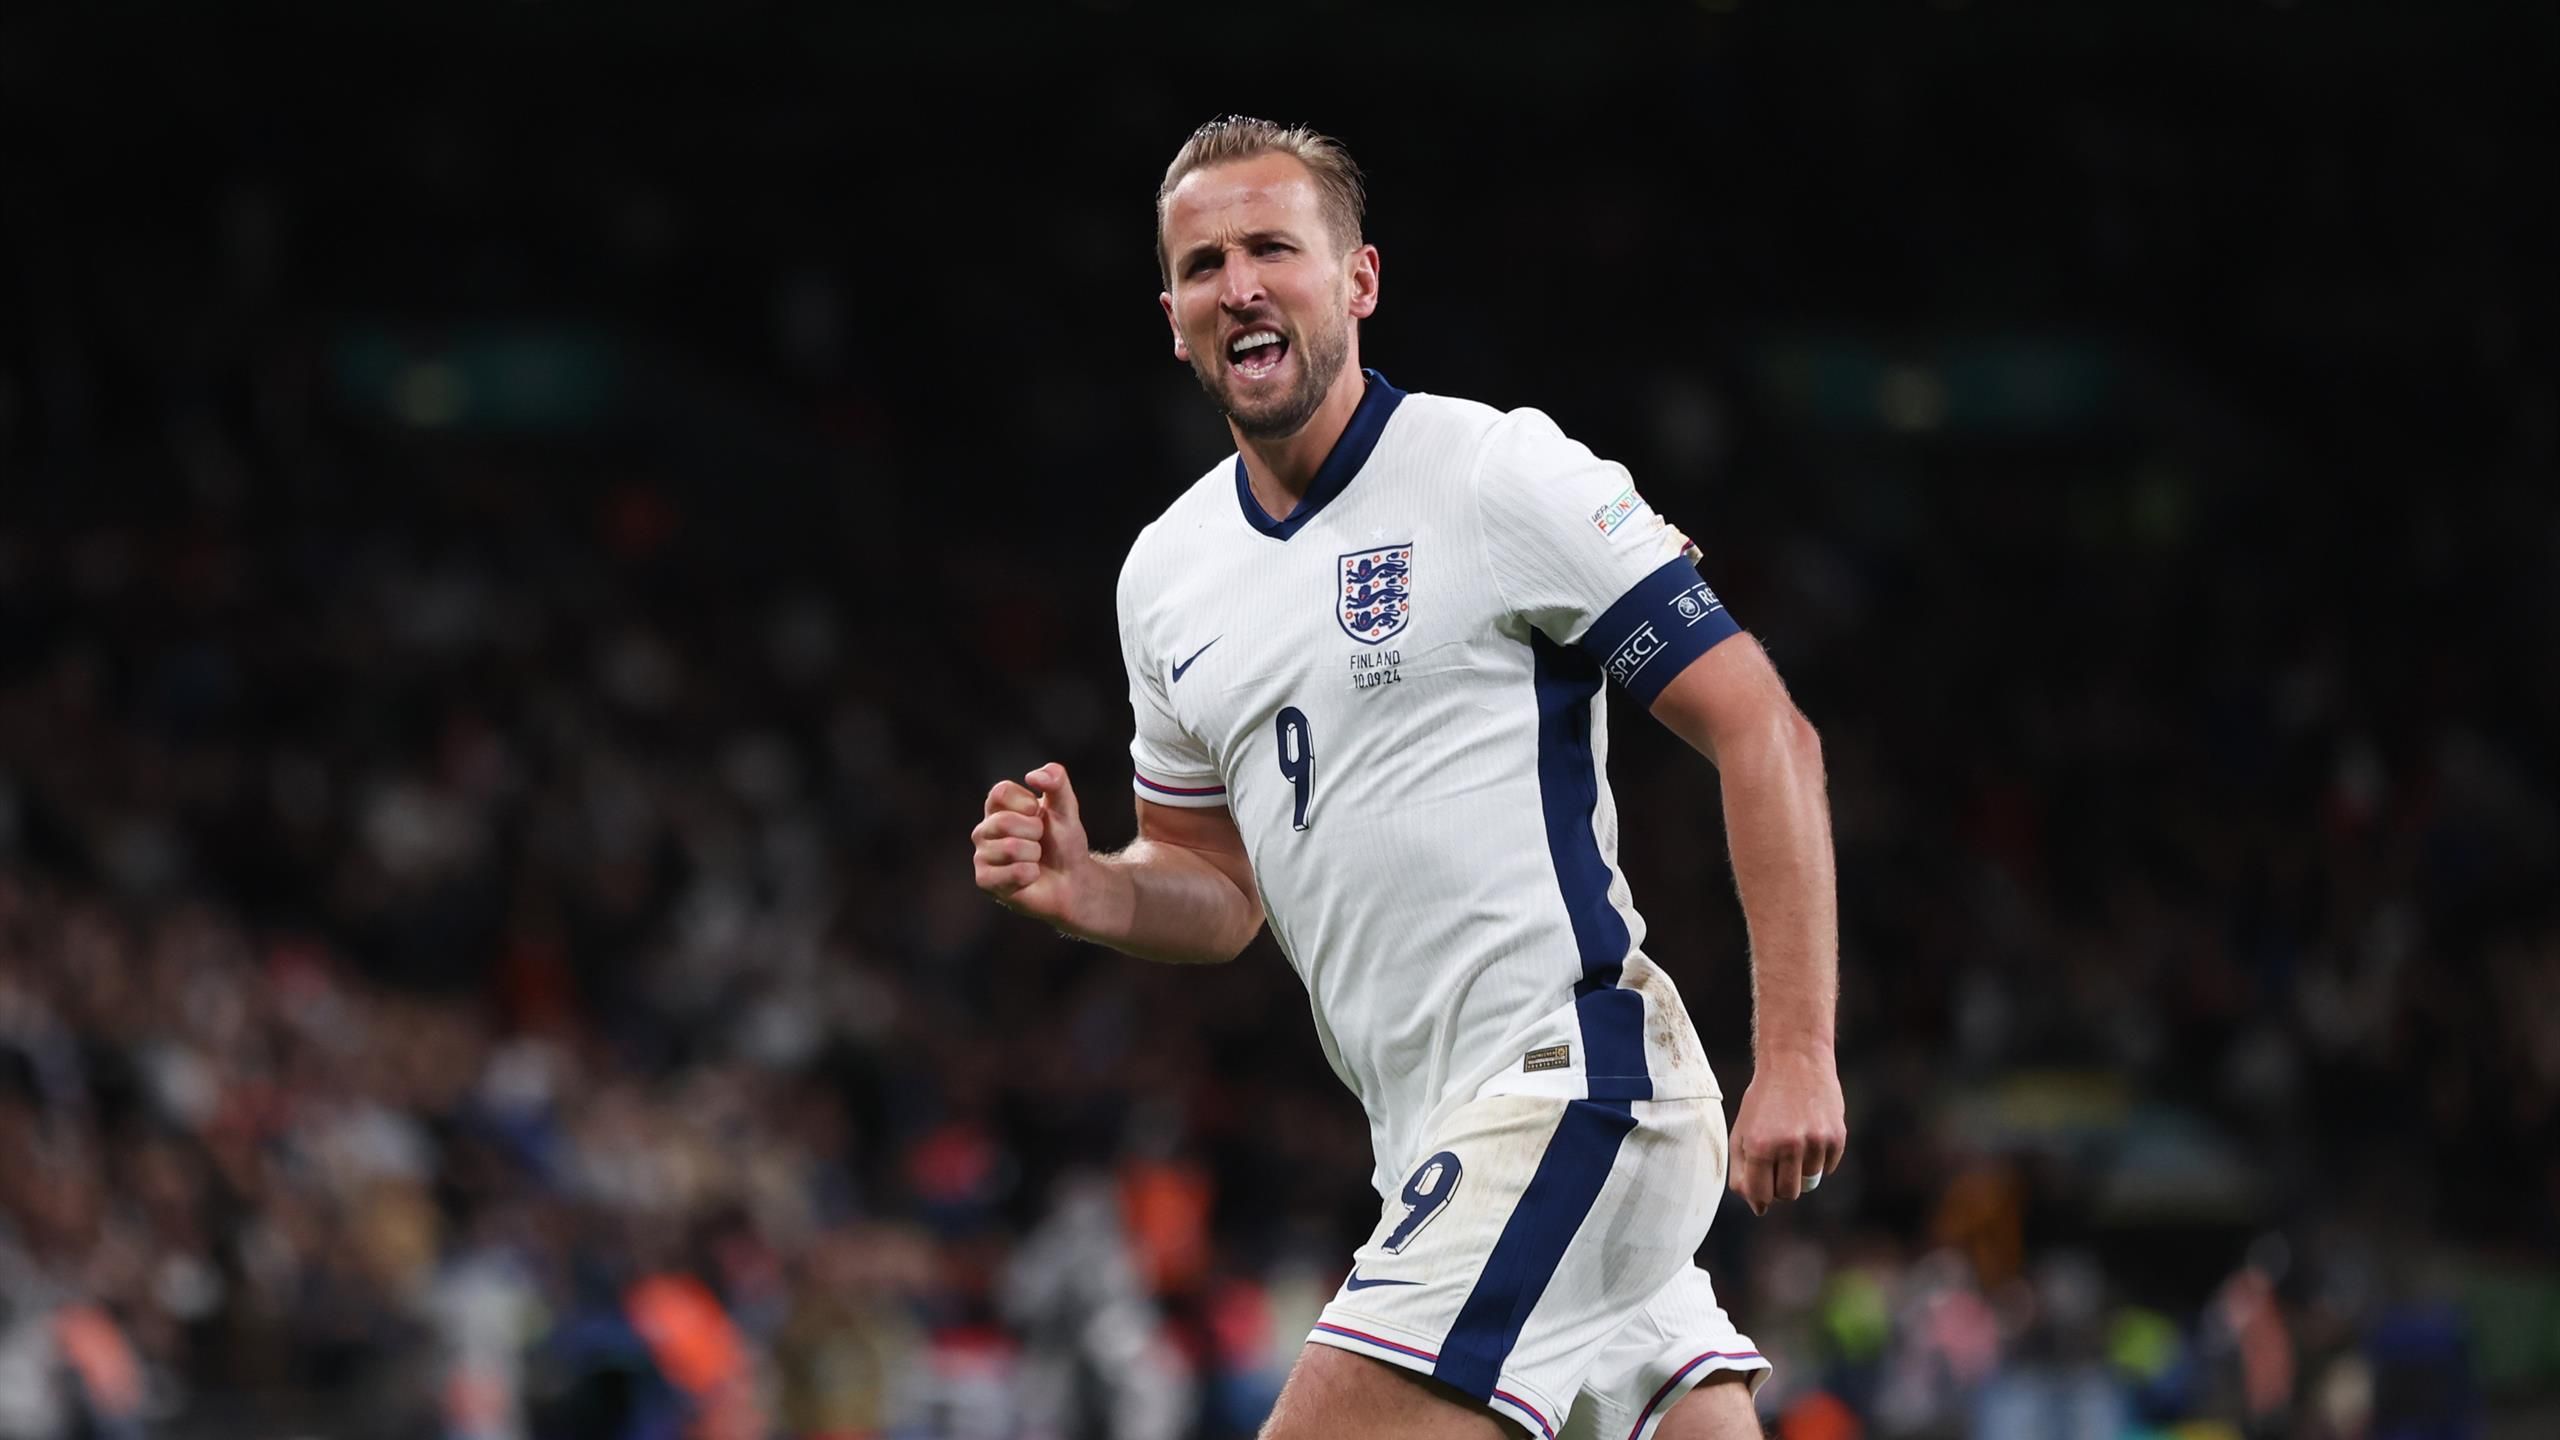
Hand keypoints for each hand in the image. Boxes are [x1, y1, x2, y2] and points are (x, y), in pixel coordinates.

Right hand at [972, 763, 1098, 930]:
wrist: (1072, 879)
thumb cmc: (1064, 842)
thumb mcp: (1066, 807)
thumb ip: (1056, 781)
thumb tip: (1033, 776)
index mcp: (997, 807)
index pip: (1000, 792)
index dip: (1026, 804)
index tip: (1038, 814)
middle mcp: (984, 830)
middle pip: (1004, 822)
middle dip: (1034, 832)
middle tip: (1039, 841)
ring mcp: (982, 856)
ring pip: (1011, 848)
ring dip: (1034, 855)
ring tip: (1034, 859)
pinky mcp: (984, 881)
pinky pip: (1014, 873)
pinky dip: (1031, 874)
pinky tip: (1030, 876)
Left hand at [1728, 1052, 1845, 1215]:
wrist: (1796, 1061)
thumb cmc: (1763, 1100)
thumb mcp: (1742, 1131)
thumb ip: (1742, 1172)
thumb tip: (1758, 1209)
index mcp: (1759, 1145)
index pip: (1761, 1195)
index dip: (1761, 1195)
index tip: (1761, 1184)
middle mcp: (1788, 1145)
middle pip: (1788, 1194)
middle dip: (1781, 1184)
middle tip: (1777, 1160)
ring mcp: (1815, 1142)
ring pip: (1809, 1182)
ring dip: (1800, 1168)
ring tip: (1793, 1139)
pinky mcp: (1836, 1138)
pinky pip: (1828, 1168)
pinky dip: (1818, 1158)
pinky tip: (1810, 1132)